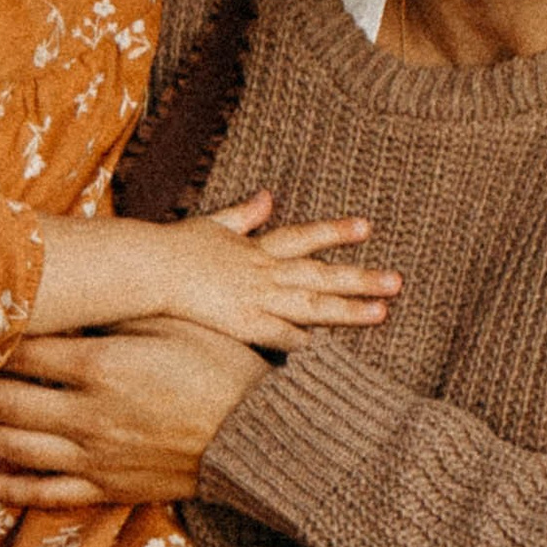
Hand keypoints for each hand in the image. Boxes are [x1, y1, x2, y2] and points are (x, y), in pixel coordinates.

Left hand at [0, 320, 266, 509]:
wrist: (267, 435)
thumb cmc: (225, 363)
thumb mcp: (171, 319)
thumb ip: (112, 308)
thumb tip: (57, 291)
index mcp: (100, 363)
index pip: (13, 350)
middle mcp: (86, 414)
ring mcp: (94, 455)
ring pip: (6, 448)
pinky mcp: (108, 486)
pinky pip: (44, 492)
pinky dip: (0, 489)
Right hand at [173, 189, 400, 346]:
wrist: (149, 267)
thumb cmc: (175, 246)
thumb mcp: (214, 223)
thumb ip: (244, 214)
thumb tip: (268, 196)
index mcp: (258, 248)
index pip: (305, 238)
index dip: (336, 233)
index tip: (367, 228)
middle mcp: (265, 272)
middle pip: (321, 275)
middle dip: (361, 278)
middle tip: (397, 281)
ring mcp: (257, 299)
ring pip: (312, 306)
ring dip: (348, 310)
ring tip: (382, 313)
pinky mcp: (243, 324)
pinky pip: (280, 335)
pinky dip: (303, 342)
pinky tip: (328, 350)